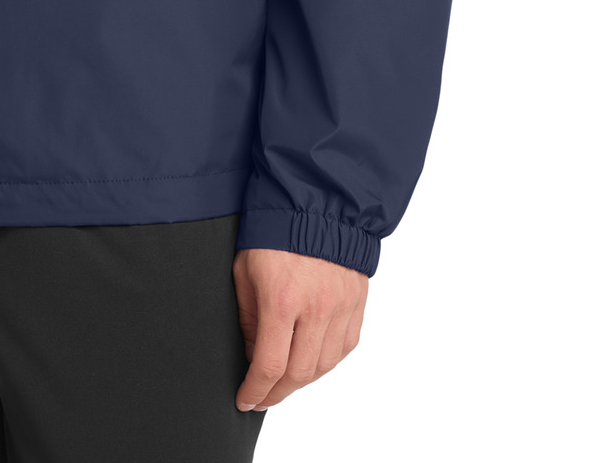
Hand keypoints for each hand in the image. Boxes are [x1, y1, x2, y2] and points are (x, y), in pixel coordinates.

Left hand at [233, 246, 367, 409]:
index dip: (256, 391)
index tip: (245, 400)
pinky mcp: (357, 304)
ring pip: (324, 366)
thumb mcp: (245, 270)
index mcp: (282, 299)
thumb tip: (254, 355)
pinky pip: (344, 348)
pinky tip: (310, 361)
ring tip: (283, 381)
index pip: (270, 365)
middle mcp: (316, 308)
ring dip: (301, 381)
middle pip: (299, 374)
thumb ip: (249, 317)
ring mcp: (341, 308)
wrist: (316, 202)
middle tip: (261, 398)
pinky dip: (326, 362)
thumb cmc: (273, 231)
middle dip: (276, 393)